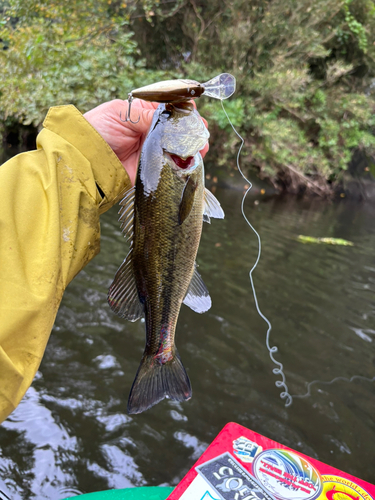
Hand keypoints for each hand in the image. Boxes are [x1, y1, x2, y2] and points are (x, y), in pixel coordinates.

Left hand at [84, 99, 208, 184]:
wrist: (86, 160)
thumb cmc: (97, 131)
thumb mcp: (122, 114)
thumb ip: (147, 115)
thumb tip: (171, 118)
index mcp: (143, 113)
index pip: (169, 108)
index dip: (183, 108)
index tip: (193, 110)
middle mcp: (150, 131)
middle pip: (178, 128)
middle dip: (192, 128)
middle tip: (201, 130)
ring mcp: (153, 150)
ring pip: (179, 147)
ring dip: (192, 145)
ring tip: (202, 145)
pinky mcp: (153, 168)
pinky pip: (173, 165)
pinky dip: (185, 163)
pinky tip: (193, 158)